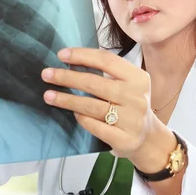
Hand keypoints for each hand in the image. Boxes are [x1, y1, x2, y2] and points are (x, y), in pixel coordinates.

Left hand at [41, 47, 174, 170]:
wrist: (148, 138)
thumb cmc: (130, 105)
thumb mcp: (127, 84)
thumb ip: (106, 73)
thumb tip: (70, 61)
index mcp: (138, 78)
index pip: (106, 60)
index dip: (82, 55)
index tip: (61, 55)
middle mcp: (137, 97)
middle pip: (95, 83)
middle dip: (67, 78)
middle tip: (47, 75)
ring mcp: (132, 120)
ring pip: (92, 106)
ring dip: (67, 99)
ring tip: (48, 95)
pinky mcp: (124, 139)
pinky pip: (94, 125)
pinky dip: (80, 118)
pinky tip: (71, 113)